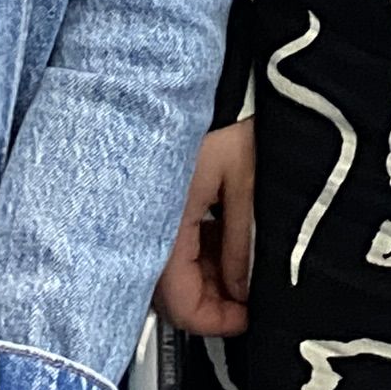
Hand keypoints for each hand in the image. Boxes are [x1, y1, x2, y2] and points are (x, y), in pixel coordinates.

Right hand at [156, 118, 253, 338]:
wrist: (186, 68)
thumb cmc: (222, 112)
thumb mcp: (246, 181)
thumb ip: (241, 242)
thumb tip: (243, 288)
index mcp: (166, 228)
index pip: (181, 305)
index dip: (216, 321)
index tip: (245, 319)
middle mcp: (144, 226)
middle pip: (170, 293)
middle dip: (211, 301)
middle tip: (247, 296)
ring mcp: (143, 212)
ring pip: (167, 269)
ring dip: (203, 275)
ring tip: (241, 263)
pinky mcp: (148, 197)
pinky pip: (165, 240)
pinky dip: (193, 249)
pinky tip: (220, 235)